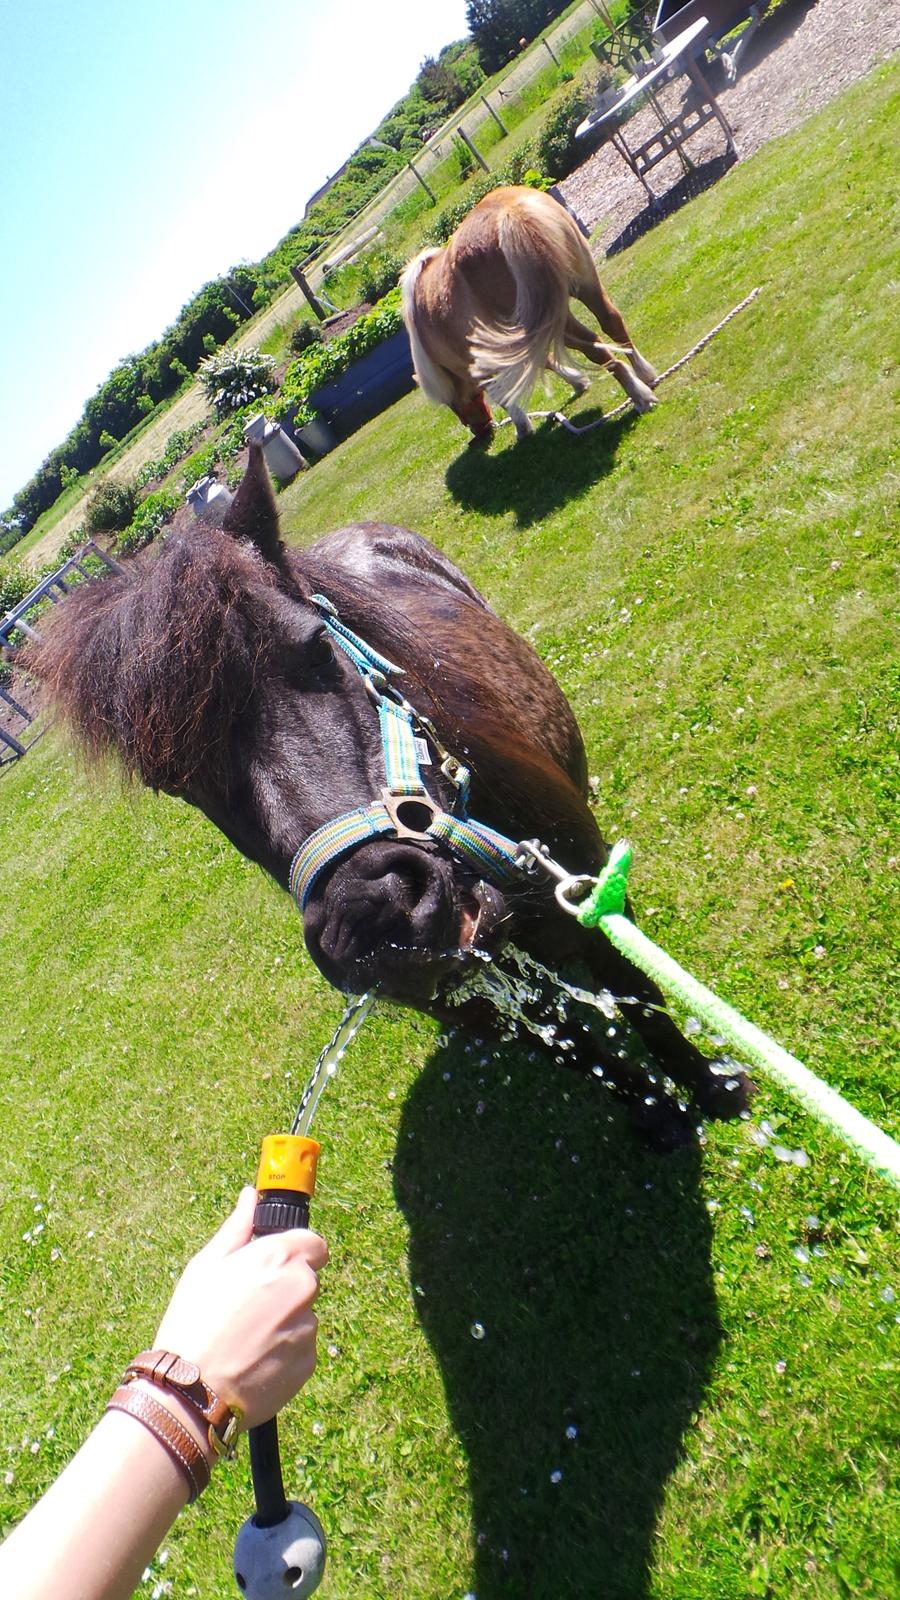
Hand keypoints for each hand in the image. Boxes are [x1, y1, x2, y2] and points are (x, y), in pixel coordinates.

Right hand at [153, 1188, 327, 1428]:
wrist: (192, 1390)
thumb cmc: (193, 1322)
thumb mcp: (206, 1265)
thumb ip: (237, 1227)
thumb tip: (250, 1196)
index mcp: (279, 1257)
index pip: (314, 1244)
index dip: (295, 1254)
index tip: (274, 1268)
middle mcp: (302, 1287)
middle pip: (306, 1280)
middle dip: (284, 1289)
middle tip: (247, 1307)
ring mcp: (308, 1326)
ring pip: (302, 1316)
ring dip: (283, 1322)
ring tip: (244, 1338)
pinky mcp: (309, 1362)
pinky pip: (301, 1348)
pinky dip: (284, 1352)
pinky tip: (253, 1360)